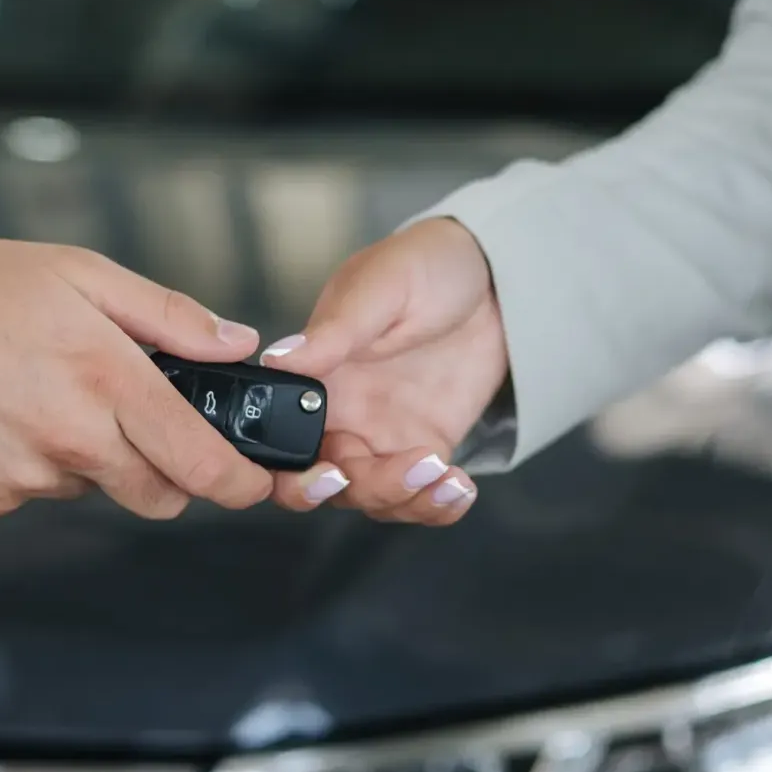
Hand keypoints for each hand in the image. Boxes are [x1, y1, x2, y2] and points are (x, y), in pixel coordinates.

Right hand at [0, 237, 273, 518]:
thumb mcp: (77, 275)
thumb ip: (167, 316)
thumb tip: (236, 343)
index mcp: (105, 380)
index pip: (201, 463)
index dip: (240, 482)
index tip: (255, 484)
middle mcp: (70, 441)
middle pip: (158, 496)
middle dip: (166, 472)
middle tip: (137, 423)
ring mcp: (23, 479)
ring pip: (89, 488)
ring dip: (85, 457)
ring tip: (35, 392)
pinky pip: (30, 491)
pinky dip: (26, 462)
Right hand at [261, 218, 507, 523]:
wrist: (494, 276)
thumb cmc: (426, 265)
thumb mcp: (380, 287)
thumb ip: (334, 330)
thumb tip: (276, 359)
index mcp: (316, 378)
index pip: (282, 444)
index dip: (296, 474)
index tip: (333, 473)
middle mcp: (342, 415)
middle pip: (330, 483)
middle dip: (365, 491)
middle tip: (405, 474)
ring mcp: (385, 435)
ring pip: (375, 498)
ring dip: (408, 500)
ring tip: (446, 476)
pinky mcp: (428, 445)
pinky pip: (422, 495)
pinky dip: (438, 506)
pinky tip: (460, 489)